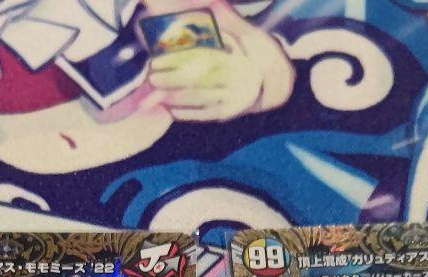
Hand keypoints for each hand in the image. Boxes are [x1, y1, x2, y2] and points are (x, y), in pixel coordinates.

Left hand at [148, 13, 292, 121]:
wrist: (274, 86)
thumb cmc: (257, 56)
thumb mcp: (248, 35)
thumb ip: (228, 22)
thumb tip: (212, 6)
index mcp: (238, 60)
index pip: (203, 58)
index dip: (179, 58)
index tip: (159, 58)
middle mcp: (235, 82)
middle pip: (197, 80)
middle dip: (172, 79)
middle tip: (152, 76)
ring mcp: (231, 101)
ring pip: (198, 99)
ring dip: (174, 97)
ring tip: (156, 94)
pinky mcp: (227, 114)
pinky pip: (202, 115)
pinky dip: (185, 113)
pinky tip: (170, 109)